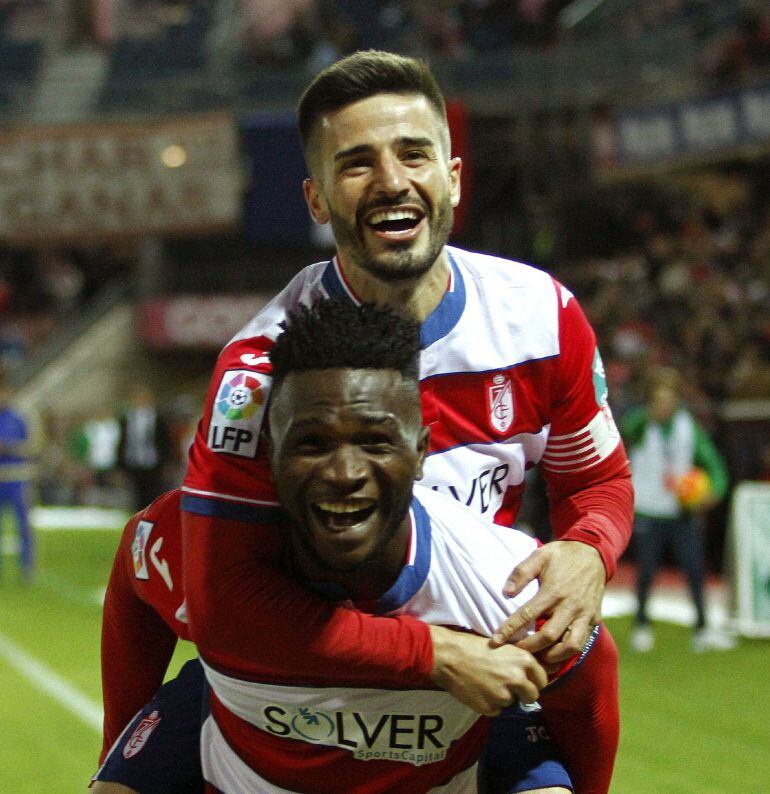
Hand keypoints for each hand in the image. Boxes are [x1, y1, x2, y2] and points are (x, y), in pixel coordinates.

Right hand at [429, 625, 546, 715]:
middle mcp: (518, 678)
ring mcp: (504, 695)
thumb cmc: (473, 646)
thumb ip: (518, 660)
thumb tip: (532, 673)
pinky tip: (478, 690)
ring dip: (503, 697)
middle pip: (532, 695)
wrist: (449, 655)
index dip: (534, 681)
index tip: (526, 682)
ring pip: (512, 703)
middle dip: (523, 694)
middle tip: (509, 687)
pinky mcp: (490, 707)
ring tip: (487, 683)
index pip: (543, 679)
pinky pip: (496, 710)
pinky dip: (489, 704)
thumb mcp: (502, 646)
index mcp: (524, 660)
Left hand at [490, 541, 604, 664]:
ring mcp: (584, 615)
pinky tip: (555, 652)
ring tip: (538, 656)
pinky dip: (568, 652)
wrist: (593, 553)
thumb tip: (506, 593)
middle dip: (530, 648)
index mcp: (554, 591)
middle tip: (515, 651)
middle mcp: (570, 606)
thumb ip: (521, 573)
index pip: (527, 615)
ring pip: (571, 646)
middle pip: (549, 637)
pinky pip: (582, 642)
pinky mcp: (594, 619)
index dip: (510, 629)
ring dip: (553, 656)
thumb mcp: (539, 556)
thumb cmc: (561, 556)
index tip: (496, 640)